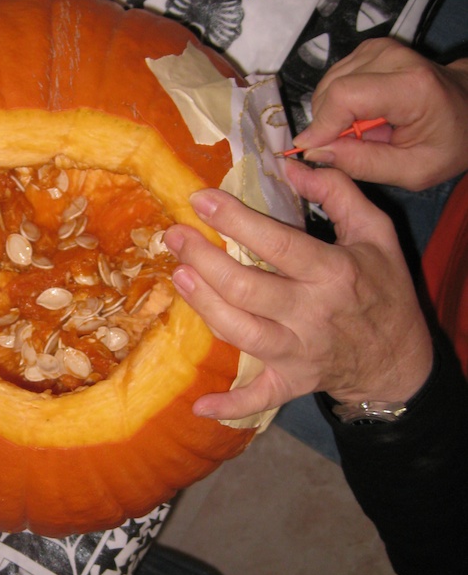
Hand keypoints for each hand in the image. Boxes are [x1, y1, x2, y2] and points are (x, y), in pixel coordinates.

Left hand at [163, 161, 433, 420]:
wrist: (400, 358)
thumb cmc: (382, 289)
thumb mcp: (375, 233)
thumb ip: (339, 194)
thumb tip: (294, 167)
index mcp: (333, 273)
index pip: (276, 243)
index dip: (234, 219)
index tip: (200, 198)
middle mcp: (311, 314)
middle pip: (246, 288)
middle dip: (203, 260)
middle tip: (175, 235)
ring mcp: (298, 353)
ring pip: (240, 332)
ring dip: (203, 305)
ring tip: (177, 274)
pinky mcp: (290, 382)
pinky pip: (257, 399)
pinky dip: (229, 407)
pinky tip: (198, 403)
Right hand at [293, 38, 467, 189]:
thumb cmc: (447, 142)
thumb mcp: (414, 171)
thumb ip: (363, 164)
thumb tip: (314, 151)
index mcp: (411, 87)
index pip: (344, 96)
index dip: (320, 124)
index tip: (309, 149)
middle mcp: (393, 57)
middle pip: (331, 89)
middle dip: (327, 124)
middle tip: (350, 147)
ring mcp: (380, 48)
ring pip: (328, 85)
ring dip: (333, 115)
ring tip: (363, 132)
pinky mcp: (370, 49)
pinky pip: (334, 80)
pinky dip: (338, 103)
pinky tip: (361, 116)